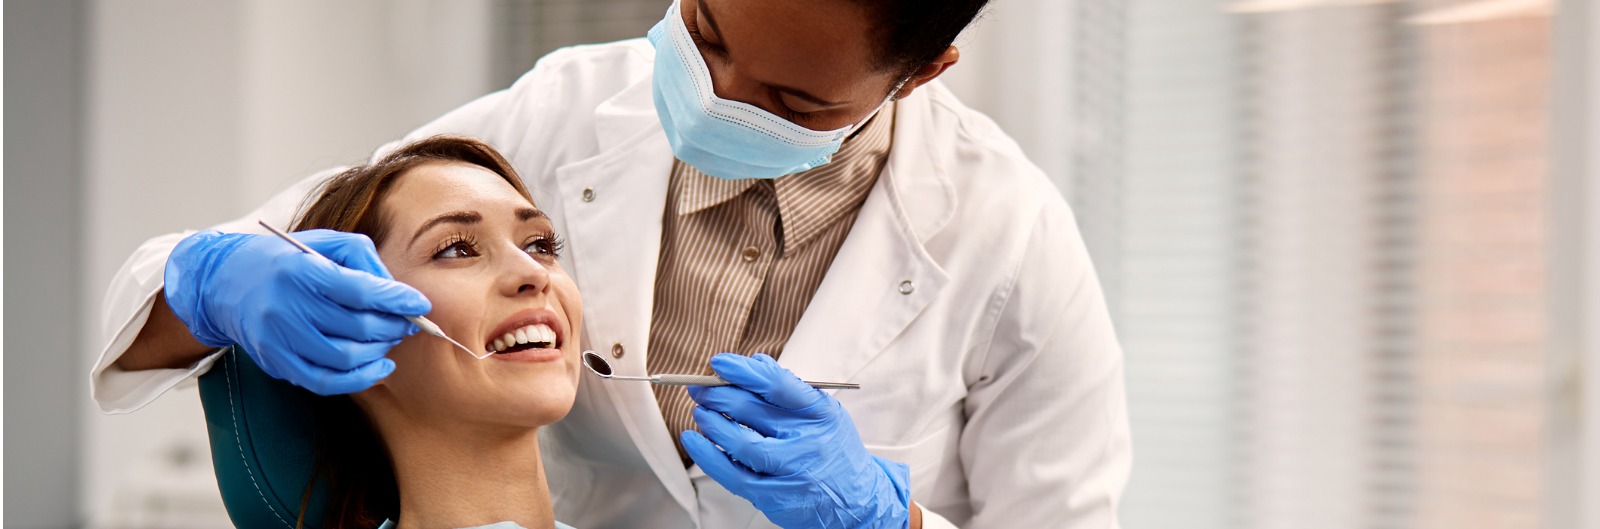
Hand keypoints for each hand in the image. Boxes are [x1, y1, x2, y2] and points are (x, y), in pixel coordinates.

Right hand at [164, 229, 429, 394]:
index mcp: (300, 270)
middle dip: (393, 327)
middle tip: (408, 322)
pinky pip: (324, 382)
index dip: (396, 300)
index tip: (420, 304)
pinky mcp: (276, 362)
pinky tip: (379, 368)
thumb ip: (363, 259)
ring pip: (345, 358)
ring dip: (379, 352)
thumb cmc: (286, 260)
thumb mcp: (323, 243)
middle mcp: (286, 306)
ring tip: (390, 339)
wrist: (225, 282)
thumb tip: (397, 291)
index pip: (359, 290)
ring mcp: (278, 339)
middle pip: (356, 327)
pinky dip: (359, 380)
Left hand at [682, 353, 910, 528]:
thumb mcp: (822, 413)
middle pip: (752, 411)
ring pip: (740, 443)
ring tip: (700, 412)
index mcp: (819, 413)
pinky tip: (693, 440)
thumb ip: (788, 389)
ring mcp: (790, 470)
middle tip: (700, 388)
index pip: (777, 384)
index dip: (743, 371)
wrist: (856, 500)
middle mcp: (806, 441)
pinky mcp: (773, 495)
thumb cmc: (830, 448)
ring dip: (712, 423)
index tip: (719, 363)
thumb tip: (753, 363)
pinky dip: (707, 456)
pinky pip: (732, 474)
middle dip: (718, 395)